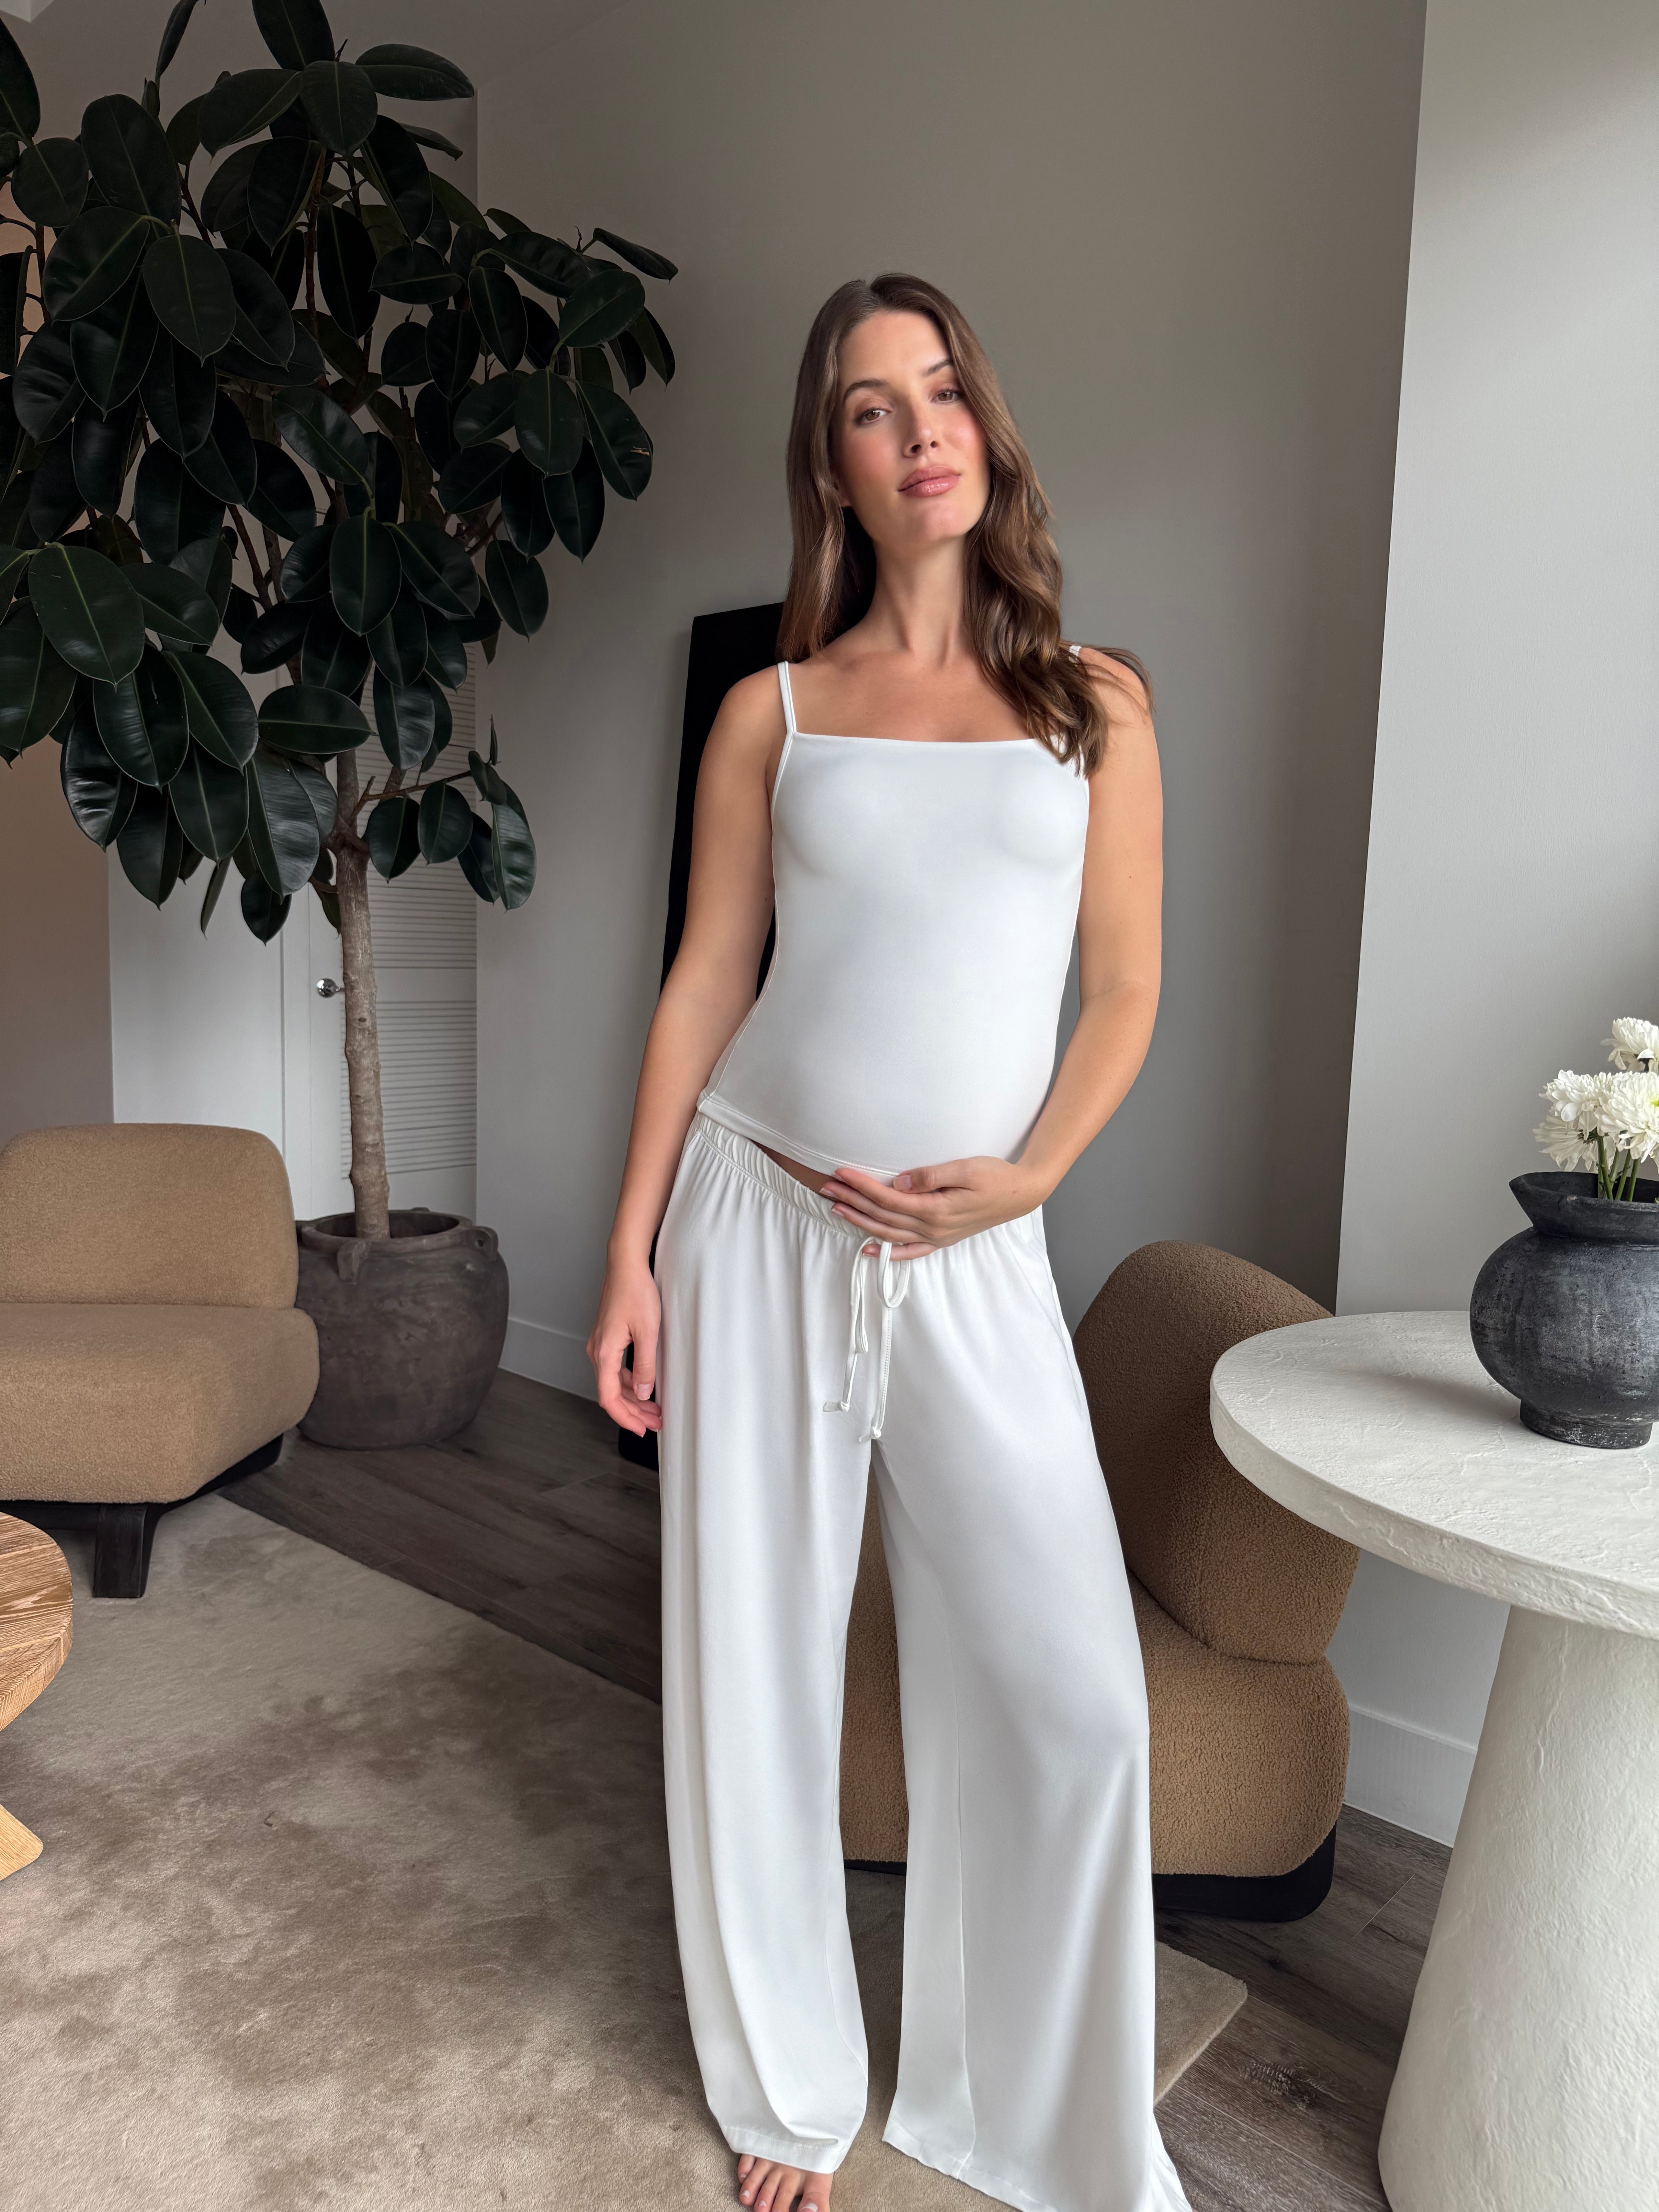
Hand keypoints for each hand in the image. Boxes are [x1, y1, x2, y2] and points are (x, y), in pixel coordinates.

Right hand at [587, 1256, 661, 1434]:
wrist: (626, 1264)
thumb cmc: (635, 1291)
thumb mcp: (648, 1331)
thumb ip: (645, 1365)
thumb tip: (643, 1392)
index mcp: (604, 1353)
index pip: (609, 1398)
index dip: (625, 1418)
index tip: (641, 1429)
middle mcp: (597, 1351)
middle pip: (611, 1393)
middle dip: (633, 1412)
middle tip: (655, 1423)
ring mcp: (601, 1344)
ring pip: (614, 1381)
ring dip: (633, 1398)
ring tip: (654, 1409)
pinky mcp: (607, 1337)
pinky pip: (615, 1368)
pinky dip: (629, 1381)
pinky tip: (644, 1385)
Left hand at [819, 1156, 1044, 1259]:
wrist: (1021, 1194)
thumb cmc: (995, 1176)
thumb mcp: (966, 1168)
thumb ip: (932, 1176)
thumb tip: (900, 1183)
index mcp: (936, 1210)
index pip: (888, 1199)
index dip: (862, 1186)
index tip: (840, 1173)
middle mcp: (932, 1228)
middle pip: (882, 1216)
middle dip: (852, 1202)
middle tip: (826, 1188)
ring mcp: (936, 1237)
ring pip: (889, 1233)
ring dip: (860, 1222)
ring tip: (836, 1208)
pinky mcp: (942, 1239)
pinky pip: (909, 1252)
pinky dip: (887, 1253)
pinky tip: (868, 1250)